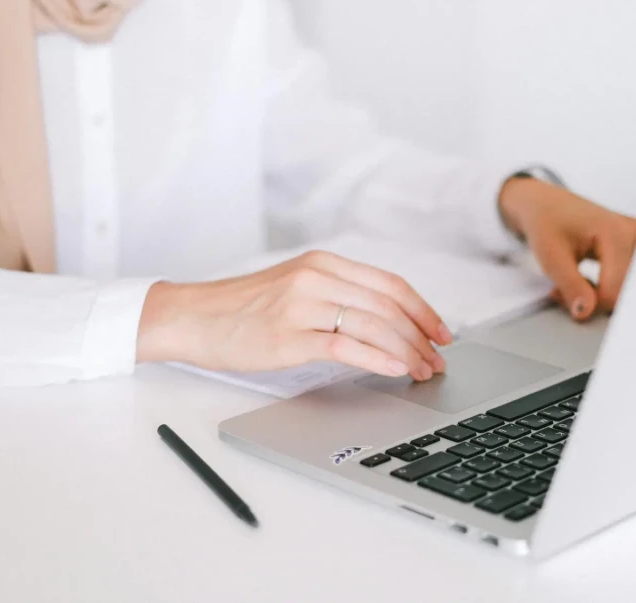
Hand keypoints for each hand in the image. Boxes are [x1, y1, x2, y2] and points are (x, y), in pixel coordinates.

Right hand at [137, 251, 452, 380]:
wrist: (192, 318)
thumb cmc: (242, 309)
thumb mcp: (294, 287)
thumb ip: (336, 295)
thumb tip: (386, 323)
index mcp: (323, 263)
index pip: (390, 284)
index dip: (424, 310)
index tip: (442, 333)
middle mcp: (316, 277)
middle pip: (388, 305)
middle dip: (421, 336)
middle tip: (438, 359)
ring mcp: (301, 305)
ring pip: (372, 324)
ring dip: (406, 351)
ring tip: (422, 371)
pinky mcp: (288, 335)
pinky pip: (345, 346)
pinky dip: (377, 359)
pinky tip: (395, 370)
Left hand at [499, 177, 635, 320]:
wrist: (546, 205)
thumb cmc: (546, 223)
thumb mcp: (551, 257)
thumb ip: (571, 286)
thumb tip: (585, 313)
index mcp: (617, 234)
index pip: (613, 292)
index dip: (586, 304)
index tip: (559, 296)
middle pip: (624, 292)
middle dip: (594, 301)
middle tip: (565, 292)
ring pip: (627, 289)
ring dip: (601, 296)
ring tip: (576, 284)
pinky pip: (629, 281)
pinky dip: (607, 288)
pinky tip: (588, 282)